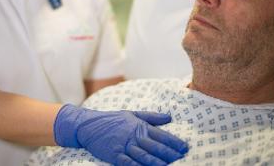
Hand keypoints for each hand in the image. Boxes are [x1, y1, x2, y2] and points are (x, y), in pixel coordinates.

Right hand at [54, 104, 187, 165]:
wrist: (89, 124)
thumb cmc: (112, 119)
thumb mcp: (132, 114)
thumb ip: (151, 117)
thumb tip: (169, 117)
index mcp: (140, 126)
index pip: (161, 135)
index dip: (174, 142)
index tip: (185, 148)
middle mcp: (134, 135)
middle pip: (155, 146)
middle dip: (170, 153)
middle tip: (182, 158)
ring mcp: (124, 145)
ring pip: (144, 156)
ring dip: (158, 162)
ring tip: (169, 165)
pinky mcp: (114, 155)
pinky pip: (128, 163)